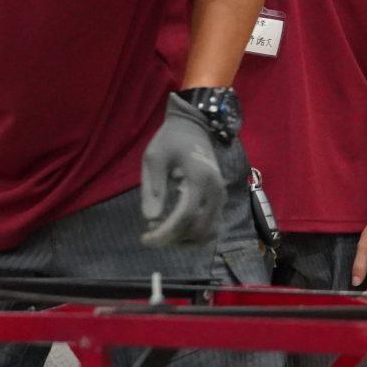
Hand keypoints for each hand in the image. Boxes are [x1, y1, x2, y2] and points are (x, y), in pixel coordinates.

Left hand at [139, 94, 226, 248]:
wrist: (193, 127)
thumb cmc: (170, 140)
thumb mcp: (154, 158)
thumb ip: (152, 188)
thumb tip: (150, 219)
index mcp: (200, 179)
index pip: (185, 216)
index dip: (165, 232)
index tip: (145, 238)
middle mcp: (216, 191)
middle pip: (198, 228)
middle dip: (172, 238)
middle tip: (149, 237)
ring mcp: (221, 196)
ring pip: (208, 232)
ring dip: (184, 239)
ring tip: (161, 233)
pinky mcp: (219, 199)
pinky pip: (211, 226)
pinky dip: (194, 234)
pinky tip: (175, 230)